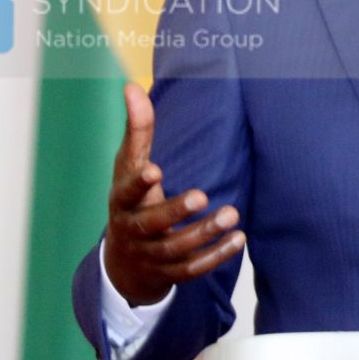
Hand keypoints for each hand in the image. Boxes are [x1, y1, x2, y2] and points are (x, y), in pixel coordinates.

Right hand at [102, 82, 242, 306]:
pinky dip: (215, 256)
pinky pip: (192, 269)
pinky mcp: (168, 274)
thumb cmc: (130, 200)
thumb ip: (136, 129)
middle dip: (176, 211)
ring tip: (232, 215)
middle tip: (203, 196)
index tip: (155, 170)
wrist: (122, 262)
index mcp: (121, 202)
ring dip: (204, 233)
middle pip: (152, 224)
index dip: (137, 184)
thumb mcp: (128, 166)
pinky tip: (238, 239)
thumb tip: (132, 85)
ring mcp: (150, 255)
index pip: (125, 193)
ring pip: (175, 250)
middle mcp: (132, 230)